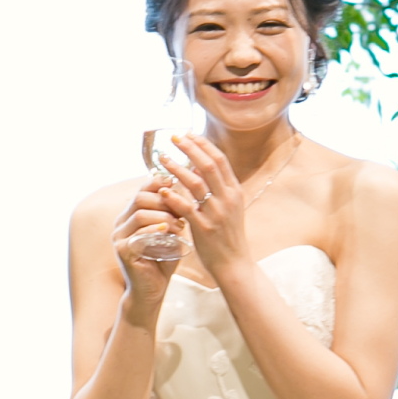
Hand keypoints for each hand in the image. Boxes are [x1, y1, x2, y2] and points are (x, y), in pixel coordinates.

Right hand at [111, 184, 185, 315]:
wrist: (152, 290)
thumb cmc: (162, 260)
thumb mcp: (170, 233)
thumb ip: (173, 215)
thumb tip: (189, 192)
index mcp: (130, 215)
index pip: (142, 190)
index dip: (159, 184)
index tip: (178, 185)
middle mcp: (121, 223)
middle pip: (140, 198)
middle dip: (164, 200)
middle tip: (183, 209)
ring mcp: (119, 237)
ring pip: (140, 214)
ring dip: (163, 216)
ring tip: (180, 224)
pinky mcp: (122, 251)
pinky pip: (137, 234)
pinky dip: (154, 230)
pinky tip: (168, 231)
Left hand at [154, 135, 262, 277]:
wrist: (235, 264)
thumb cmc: (228, 235)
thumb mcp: (229, 208)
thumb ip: (217, 187)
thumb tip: (196, 165)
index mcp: (235, 191)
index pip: (220, 160)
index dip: (203, 144)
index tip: (188, 133)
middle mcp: (228, 199)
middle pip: (207, 166)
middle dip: (190, 148)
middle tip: (174, 137)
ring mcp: (217, 214)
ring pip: (195, 183)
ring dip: (177, 168)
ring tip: (162, 159)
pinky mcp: (204, 229)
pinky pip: (186, 209)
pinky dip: (174, 197)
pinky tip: (162, 189)